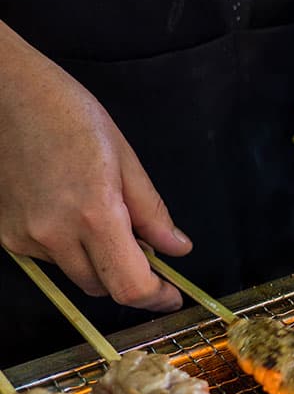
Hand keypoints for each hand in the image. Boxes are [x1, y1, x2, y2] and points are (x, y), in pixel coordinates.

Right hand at [0, 26, 190, 310]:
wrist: (4, 95)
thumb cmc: (70, 115)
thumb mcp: (126, 158)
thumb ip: (152, 212)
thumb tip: (177, 249)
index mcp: (94, 214)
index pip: (130, 286)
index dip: (156, 298)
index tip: (172, 295)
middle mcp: (54, 235)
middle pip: (104, 288)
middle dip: (131, 278)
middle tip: (147, 250)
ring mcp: (25, 238)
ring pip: (77, 275)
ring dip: (100, 263)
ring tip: (104, 217)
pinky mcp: (6, 235)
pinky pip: (50, 259)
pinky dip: (70, 248)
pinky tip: (70, 210)